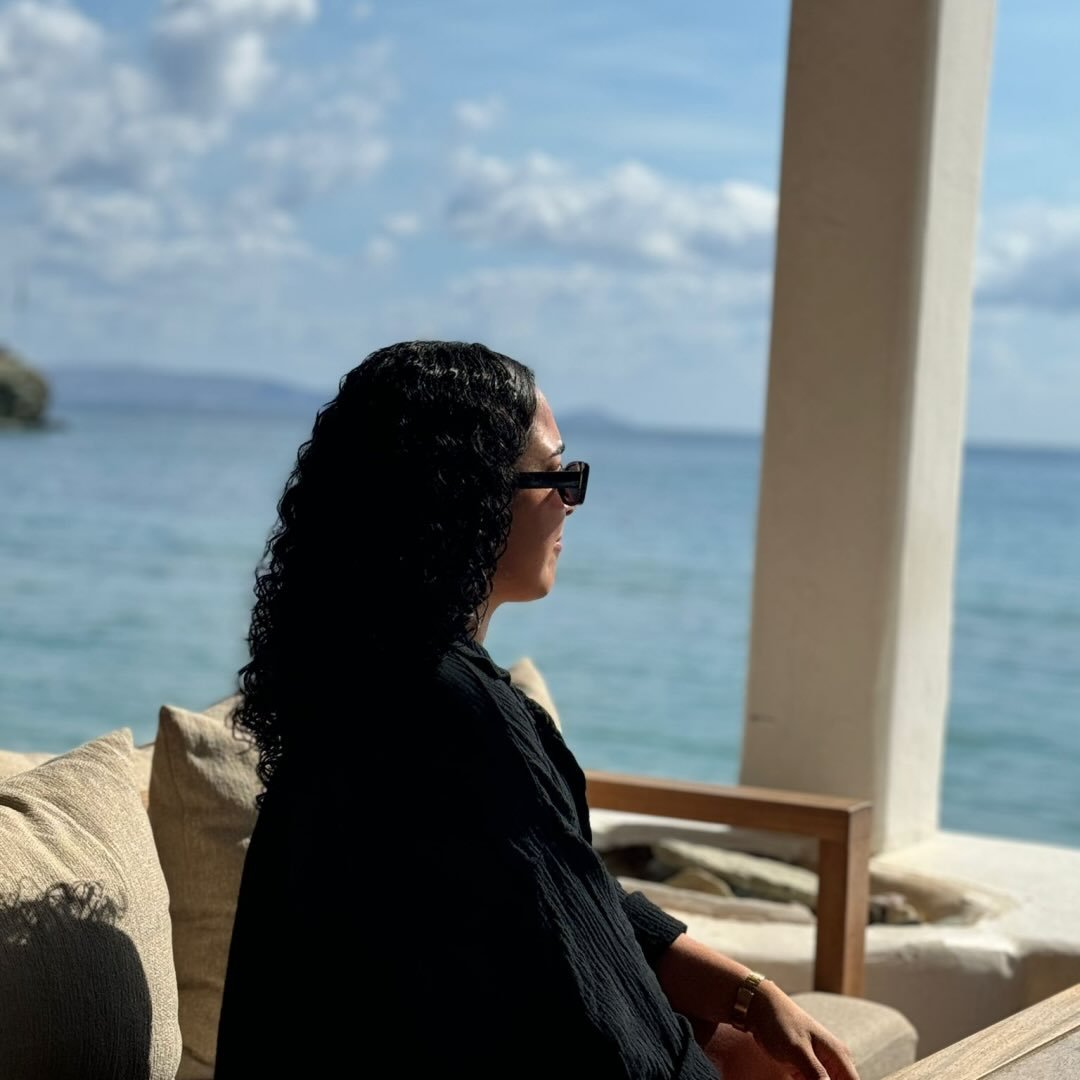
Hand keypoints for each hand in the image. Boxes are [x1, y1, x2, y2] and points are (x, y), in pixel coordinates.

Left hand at [743, 981, 859, 1079]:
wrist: (760, 1009)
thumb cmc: (780, 1023)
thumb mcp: (797, 1050)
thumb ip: (816, 1073)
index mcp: (838, 1055)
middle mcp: (834, 1061)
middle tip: (803, 1077)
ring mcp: (821, 1065)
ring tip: (798, 1074)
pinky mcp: (807, 1069)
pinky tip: (794, 1077)